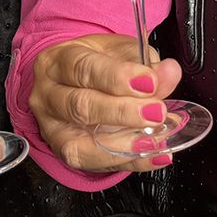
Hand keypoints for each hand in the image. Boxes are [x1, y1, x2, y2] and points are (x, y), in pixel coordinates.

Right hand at [28, 33, 182, 172]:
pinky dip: (130, 162)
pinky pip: (94, 164)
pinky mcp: (63, 153)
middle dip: (123, 112)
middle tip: (156, 112)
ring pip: (81, 143)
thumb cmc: (96, 64)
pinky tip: (154, 155)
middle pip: (80, 106)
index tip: (150, 81)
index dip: (117, 77)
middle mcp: (48, 95)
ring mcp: (52, 128)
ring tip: (155, 139)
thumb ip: (145, 62)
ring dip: (124, 144)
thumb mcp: (120, 52)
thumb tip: (169, 72)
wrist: (73, 83)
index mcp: (59, 60)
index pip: (83, 68)